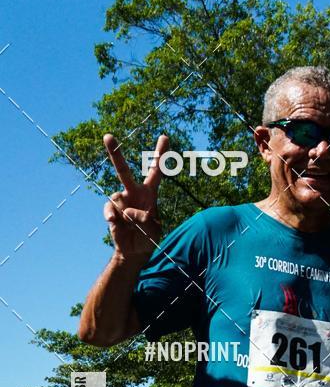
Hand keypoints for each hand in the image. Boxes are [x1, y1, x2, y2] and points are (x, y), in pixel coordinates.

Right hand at [102, 133, 168, 259]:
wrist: (134, 251)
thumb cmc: (148, 237)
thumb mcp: (153, 229)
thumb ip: (144, 219)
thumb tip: (128, 212)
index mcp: (149, 193)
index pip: (156, 171)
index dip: (160, 154)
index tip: (164, 136)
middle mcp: (133, 192)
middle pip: (123, 171)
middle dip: (115, 153)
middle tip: (107, 136)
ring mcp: (121, 201)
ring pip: (117, 196)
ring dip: (126, 214)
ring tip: (131, 225)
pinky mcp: (111, 211)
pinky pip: (109, 209)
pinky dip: (111, 216)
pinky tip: (114, 222)